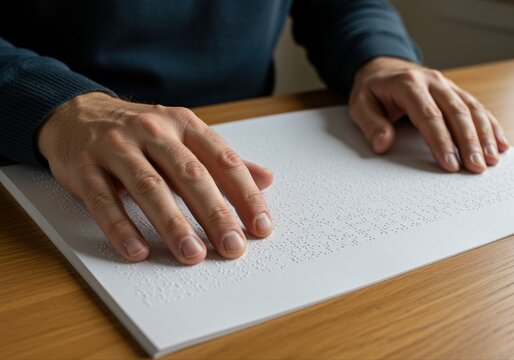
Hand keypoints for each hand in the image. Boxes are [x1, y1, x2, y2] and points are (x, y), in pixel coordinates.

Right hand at [38, 92, 273, 264]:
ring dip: (173, 224)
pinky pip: (104, 201)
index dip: (245, 195)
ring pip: (150, 188)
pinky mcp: (84, 168)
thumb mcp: (184, 136)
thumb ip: (222, 160)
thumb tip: (267, 178)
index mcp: (183, 124)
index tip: (261, 226)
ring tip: (192, 254)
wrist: (76, 113)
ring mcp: (116, 148)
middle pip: (190, 175)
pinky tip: (138, 251)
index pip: (223, 160)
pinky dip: (121, 228)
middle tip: (232, 246)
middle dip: (215, 214)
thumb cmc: (139, 132)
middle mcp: (153, 132)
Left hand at [349, 57, 508, 172]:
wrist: (381, 69)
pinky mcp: (454, 91)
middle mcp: (432, 81)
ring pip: (471, 109)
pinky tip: (499, 144)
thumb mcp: (359, 106)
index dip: (441, 141)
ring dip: (483, 136)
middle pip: (456, 112)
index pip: (428, 116)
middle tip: (476, 167)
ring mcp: (446, 85)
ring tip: (490, 160)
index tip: (449, 163)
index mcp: (407, 84)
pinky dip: (489, 126)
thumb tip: (382, 144)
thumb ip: (370, 124)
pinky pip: (477, 107)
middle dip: (468, 142)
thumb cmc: (371, 91)